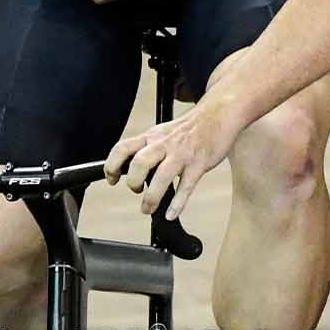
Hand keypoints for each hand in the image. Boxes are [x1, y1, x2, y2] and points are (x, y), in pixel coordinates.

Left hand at [105, 94, 247, 218]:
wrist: (218, 115)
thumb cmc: (188, 128)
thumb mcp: (161, 133)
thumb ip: (147, 149)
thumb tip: (133, 170)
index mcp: (151, 136)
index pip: (122, 148)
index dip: (112, 165)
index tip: (111, 179)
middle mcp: (163, 144)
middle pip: (139, 163)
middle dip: (133, 182)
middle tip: (136, 191)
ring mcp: (182, 154)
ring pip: (162, 176)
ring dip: (152, 197)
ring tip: (148, 208)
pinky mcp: (199, 164)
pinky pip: (186, 187)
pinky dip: (177, 203)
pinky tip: (170, 213)